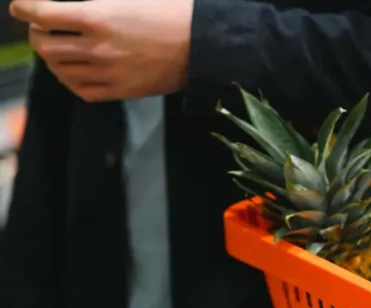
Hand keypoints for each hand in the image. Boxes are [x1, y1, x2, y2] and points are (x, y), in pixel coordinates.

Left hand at [10, 0, 194, 101]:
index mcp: (98, 16)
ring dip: (52, 58)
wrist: (206, 43)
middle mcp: (98, 47)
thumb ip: (95, 4)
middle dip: (36, 34)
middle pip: (44, 45)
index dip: (23, 9)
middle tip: (42, 28)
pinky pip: (82, 90)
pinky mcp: (123, 90)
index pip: (42, 13)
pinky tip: (75, 71)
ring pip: (59, 69)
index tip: (19, 8)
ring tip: (58, 49)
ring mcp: (110, 72)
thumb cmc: (173, 12)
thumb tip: (73, 10)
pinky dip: (70, 80)